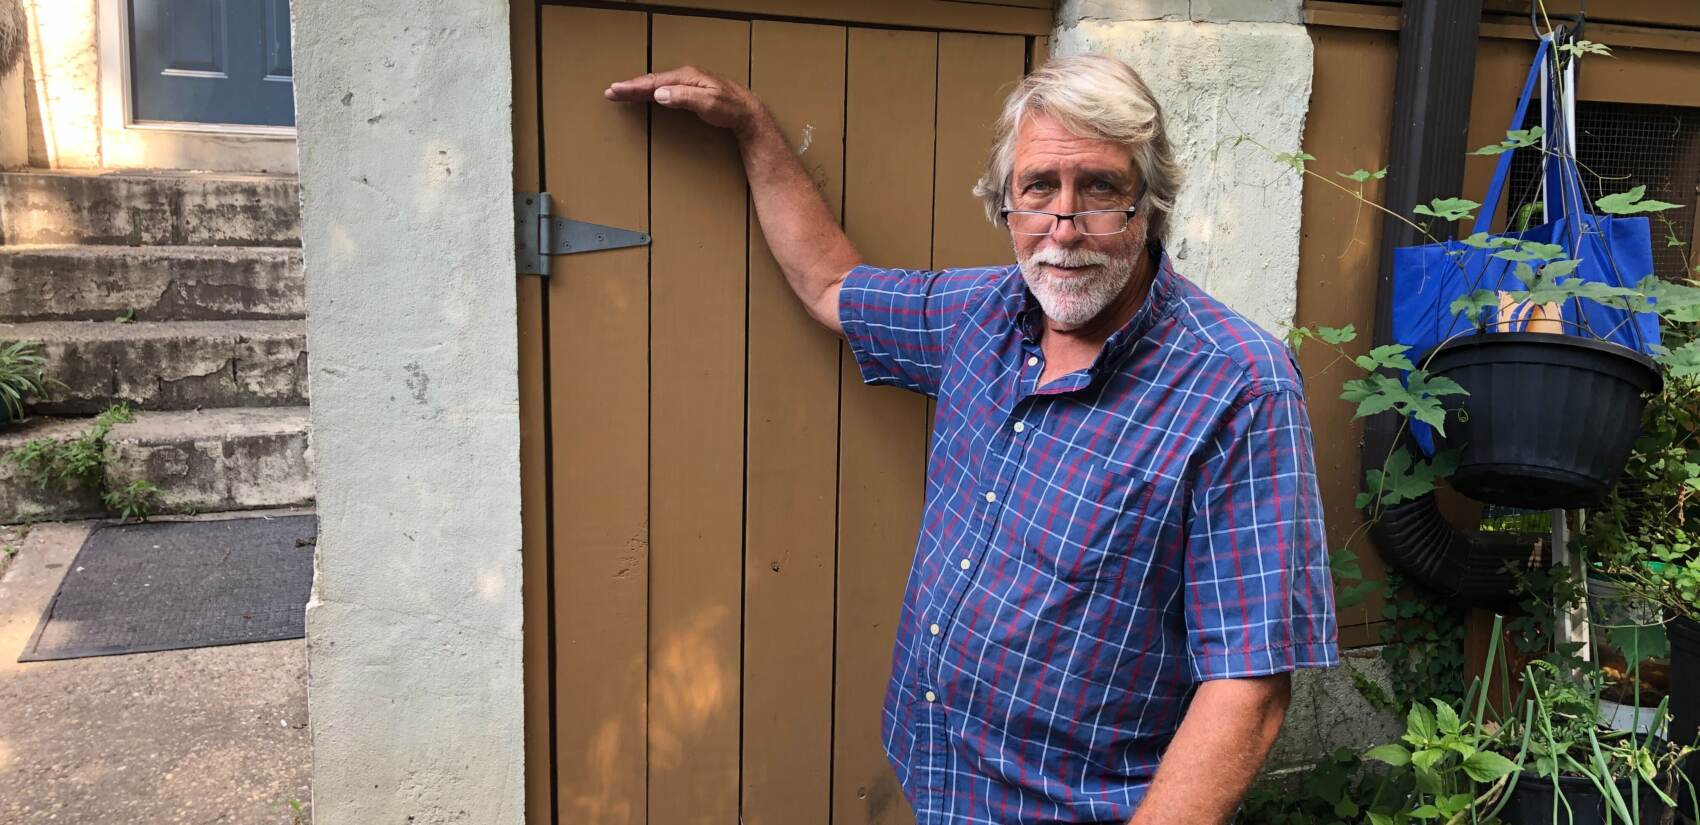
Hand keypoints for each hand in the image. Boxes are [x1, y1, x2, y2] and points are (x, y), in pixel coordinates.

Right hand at [604, 66, 765, 138]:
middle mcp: (685, 77)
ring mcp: (687, 84)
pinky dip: (651, 92)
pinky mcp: (690, 92)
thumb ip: (684, 98)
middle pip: (652, 81)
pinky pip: (665, 89)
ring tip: (621, 92)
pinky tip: (645, 96)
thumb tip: (659, 94)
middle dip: (630, 87)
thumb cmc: (731, 108)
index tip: (616, 90)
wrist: (748, 113)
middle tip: (610, 91)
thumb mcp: (709, 103)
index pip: (654, 82)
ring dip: (638, 89)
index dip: (633, 87)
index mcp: (686, 77)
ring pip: (657, 85)